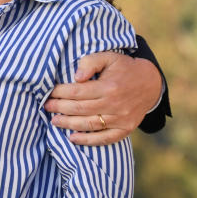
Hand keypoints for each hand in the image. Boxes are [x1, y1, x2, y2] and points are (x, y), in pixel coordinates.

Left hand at [44, 52, 161, 145]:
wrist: (150, 83)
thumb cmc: (123, 68)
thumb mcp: (108, 57)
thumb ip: (90, 62)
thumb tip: (76, 77)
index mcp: (108, 86)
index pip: (77, 91)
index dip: (60, 93)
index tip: (49, 92)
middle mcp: (114, 104)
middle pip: (80, 109)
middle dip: (60, 108)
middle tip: (46, 107)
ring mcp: (121, 119)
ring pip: (89, 124)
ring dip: (69, 124)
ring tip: (54, 121)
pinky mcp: (125, 129)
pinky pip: (105, 138)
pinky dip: (88, 141)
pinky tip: (73, 138)